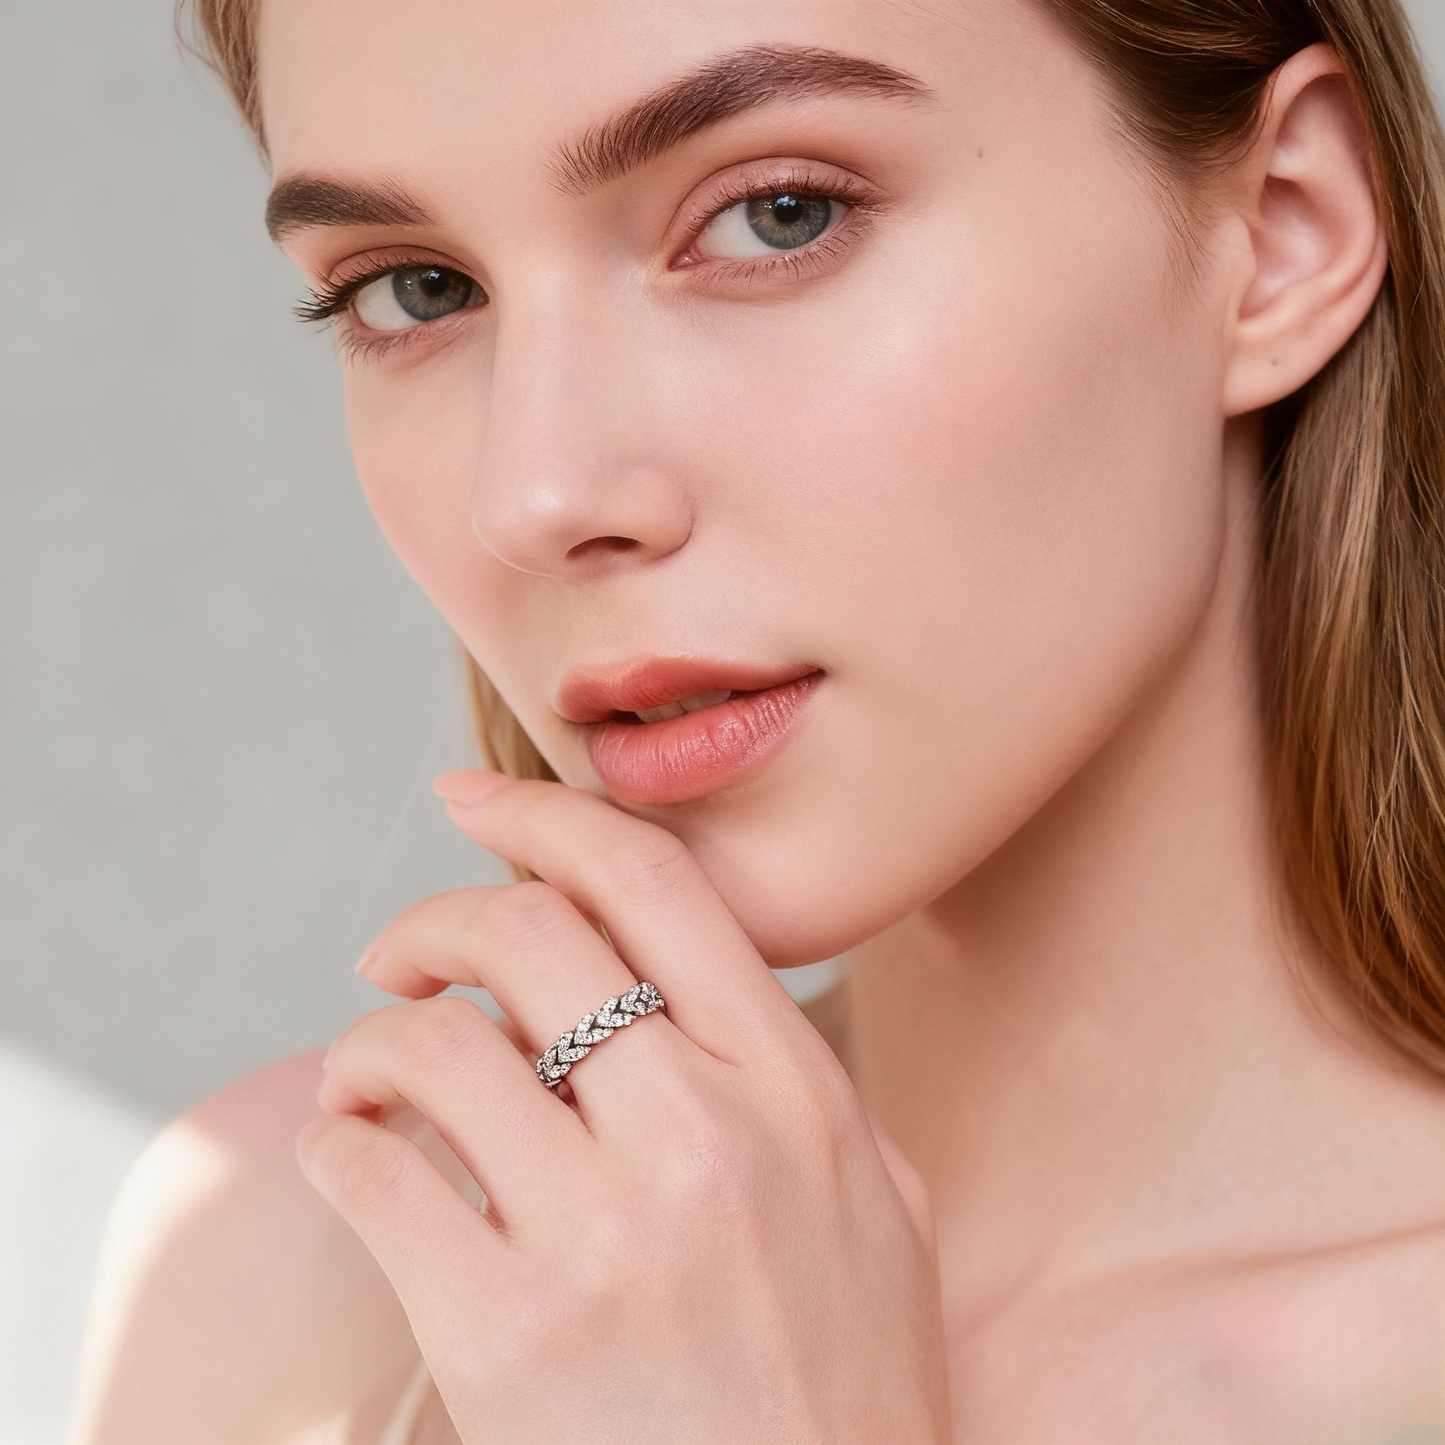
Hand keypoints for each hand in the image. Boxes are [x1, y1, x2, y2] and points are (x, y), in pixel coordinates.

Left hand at [299, 772, 950, 1443]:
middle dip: (432, 919)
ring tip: (368, 1075)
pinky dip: (337, 1142)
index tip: (471, 800)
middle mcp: (702, 1132)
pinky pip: (374, 1173)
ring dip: (372, 1038)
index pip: (650, 881)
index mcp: (790, 1083)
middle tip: (398, 955)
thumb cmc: (846, 1383)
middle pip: (522, 931)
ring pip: (433, 1043)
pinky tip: (354, 1156)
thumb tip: (705, 986)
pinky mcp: (504, 1333)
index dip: (542, 813)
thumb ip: (801, 1078)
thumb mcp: (879, 1202)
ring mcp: (602, 1232)